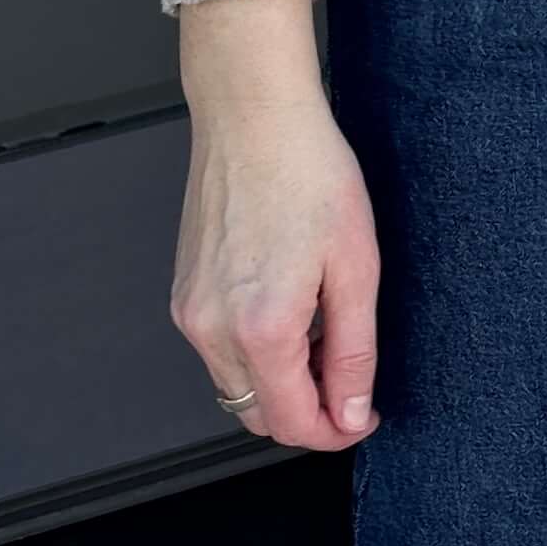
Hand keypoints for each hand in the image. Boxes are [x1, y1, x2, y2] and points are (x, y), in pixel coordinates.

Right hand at [171, 0, 381, 452]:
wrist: (253, 115)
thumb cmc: (308, 172)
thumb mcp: (356, 264)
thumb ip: (354, 351)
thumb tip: (351, 412)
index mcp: (260, 329)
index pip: (292, 424)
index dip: (334, 431)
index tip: (363, 415)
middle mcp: (213, 330)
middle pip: (259, 416)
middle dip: (307, 411)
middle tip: (350, 374)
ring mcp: (190, 312)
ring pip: (236, 387)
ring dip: (280, 381)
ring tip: (322, 329)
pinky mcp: (183, 293)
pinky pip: (219, 351)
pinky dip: (254, 351)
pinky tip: (288, 306)